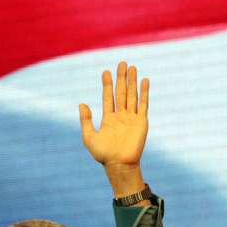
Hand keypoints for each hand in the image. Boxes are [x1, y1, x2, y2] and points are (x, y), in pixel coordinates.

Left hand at [79, 61, 148, 186]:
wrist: (119, 164)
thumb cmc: (103, 154)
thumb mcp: (89, 137)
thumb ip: (86, 120)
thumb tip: (81, 104)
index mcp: (108, 118)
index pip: (108, 97)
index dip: (107, 84)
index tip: (105, 72)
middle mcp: (121, 115)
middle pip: (121, 92)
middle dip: (121, 78)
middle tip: (121, 63)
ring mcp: (132, 117)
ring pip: (132, 95)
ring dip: (132, 81)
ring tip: (132, 67)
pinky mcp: (141, 121)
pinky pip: (143, 104)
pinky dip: (144, 92)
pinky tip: (144, 80)